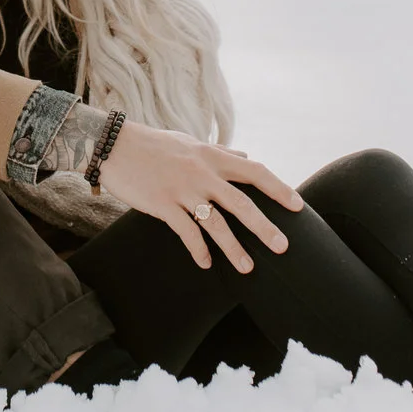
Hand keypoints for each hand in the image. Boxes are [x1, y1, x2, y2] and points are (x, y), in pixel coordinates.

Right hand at [98, 121, 302, 271]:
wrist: (114, 145)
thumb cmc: (154, 144)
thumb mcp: (190, 142)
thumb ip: (219, 151)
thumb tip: (245, 155)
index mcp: (212, 156)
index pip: (255, 171)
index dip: (278, 188)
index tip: (298, 205)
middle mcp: (202, 172)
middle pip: (241, 203)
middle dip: (264, 227)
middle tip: (283, 247)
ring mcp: (182, 189)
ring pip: (215, 223)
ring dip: (233, 248)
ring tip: (248, 268)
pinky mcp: (162, 204)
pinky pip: (186, 232)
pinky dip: (198, 250)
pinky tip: (205, 264)